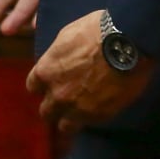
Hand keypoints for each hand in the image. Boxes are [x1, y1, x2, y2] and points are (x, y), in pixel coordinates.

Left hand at [26, 10, 154, 134]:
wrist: (127, 43)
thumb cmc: (95, 31)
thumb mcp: (65, 36)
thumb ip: (56, 56)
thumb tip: (55, 61)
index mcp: (45, 72)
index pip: (33, 87)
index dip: (42, 86)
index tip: (49, 84)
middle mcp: (57, 94)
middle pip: (46, 111)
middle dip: (53, 107)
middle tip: (64, 101)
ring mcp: (78, 109)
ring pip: (65, 127)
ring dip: (69, 120)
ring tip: (79, 114)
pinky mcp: (100, 116)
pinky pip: (89, 125)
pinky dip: (90, 120)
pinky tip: (97, 111)